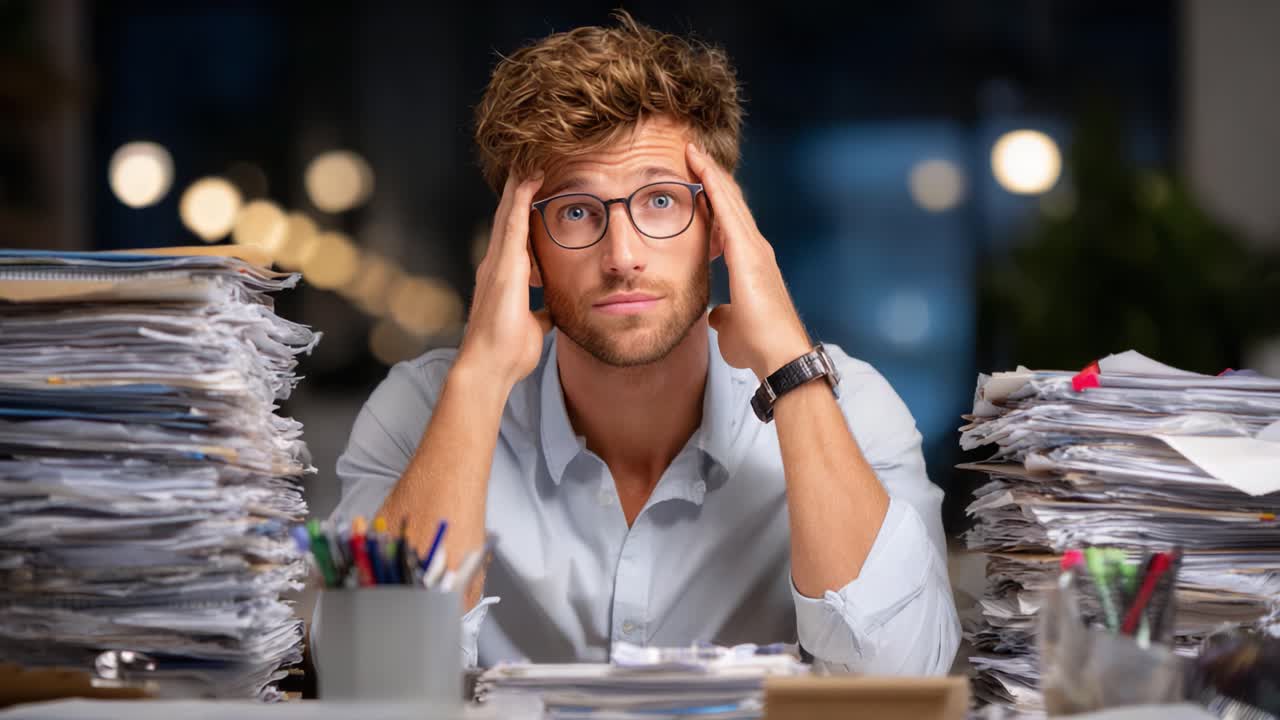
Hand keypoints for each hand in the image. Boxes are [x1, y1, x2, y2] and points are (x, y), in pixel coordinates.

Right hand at [457, 172, 552, 388]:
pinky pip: (512, 224)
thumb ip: (540, 312)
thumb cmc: (508, 351)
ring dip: (519, 186)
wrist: (490, 367)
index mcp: (505, 277)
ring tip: (530, 160)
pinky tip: (529, 179)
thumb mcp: (534, 325)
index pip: (517, 236)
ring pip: (509, 214)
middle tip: (530, 163)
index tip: (536, 191)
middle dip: (519, 191)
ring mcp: (497, 264)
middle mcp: (497, 265)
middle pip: (510, 218)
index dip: (524, 212)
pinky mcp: (502, 267)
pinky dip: (520, 199)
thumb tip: (550, 310)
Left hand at [686, 143, 810, 378]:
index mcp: (751, 263)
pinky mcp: (749, 254)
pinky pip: (728, 212)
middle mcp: (756, 249)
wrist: (778, 356)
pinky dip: (713, 188)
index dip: (713, 198)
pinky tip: (700, 170)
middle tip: (692, 152)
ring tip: (693, 151)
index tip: (695, 179)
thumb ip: (725, 315)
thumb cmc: (759, 346)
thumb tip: (718, 315)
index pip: (729, 221)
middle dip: (712, 176)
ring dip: (711, 174)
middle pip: (731, 203)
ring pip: (730, 201)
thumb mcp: (732, 327)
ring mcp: (755, 249)